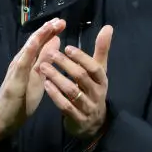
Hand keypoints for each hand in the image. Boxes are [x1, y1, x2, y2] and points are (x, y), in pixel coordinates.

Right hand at [0, 18, 64, 144]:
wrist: (5, 120)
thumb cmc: (22, 100)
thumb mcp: (38, 78)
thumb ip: (45, 60)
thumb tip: (55, 42)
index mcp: (27, 63)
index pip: (39, 44)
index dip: (50, 33)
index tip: (62, 23)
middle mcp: (20, 62)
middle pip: (34, 43)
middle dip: (46, 30)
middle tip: (59, 20)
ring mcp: (15, 71)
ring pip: (27, 50)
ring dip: (38, 37)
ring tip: (49, 26)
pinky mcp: (13, 82)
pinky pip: (21, 65)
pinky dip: (27, 53)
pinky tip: (33, 44)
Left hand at [38, 25, 112, 139]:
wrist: (94, 123)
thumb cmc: (93, 90)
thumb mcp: (99, 71)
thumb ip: (102, 50)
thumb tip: (108, 27)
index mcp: (102, 80)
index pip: (94, 68)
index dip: (82, 58)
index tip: (68, 48)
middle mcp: (96, 93)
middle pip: (81, 78)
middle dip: (66, 65)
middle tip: (50, 54)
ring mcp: (87, 107)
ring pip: (72, 91)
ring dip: (57, 78)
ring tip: (43, 67)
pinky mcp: (77, 118)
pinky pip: (65, 106)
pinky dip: (55, 95)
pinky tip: (45, 85)